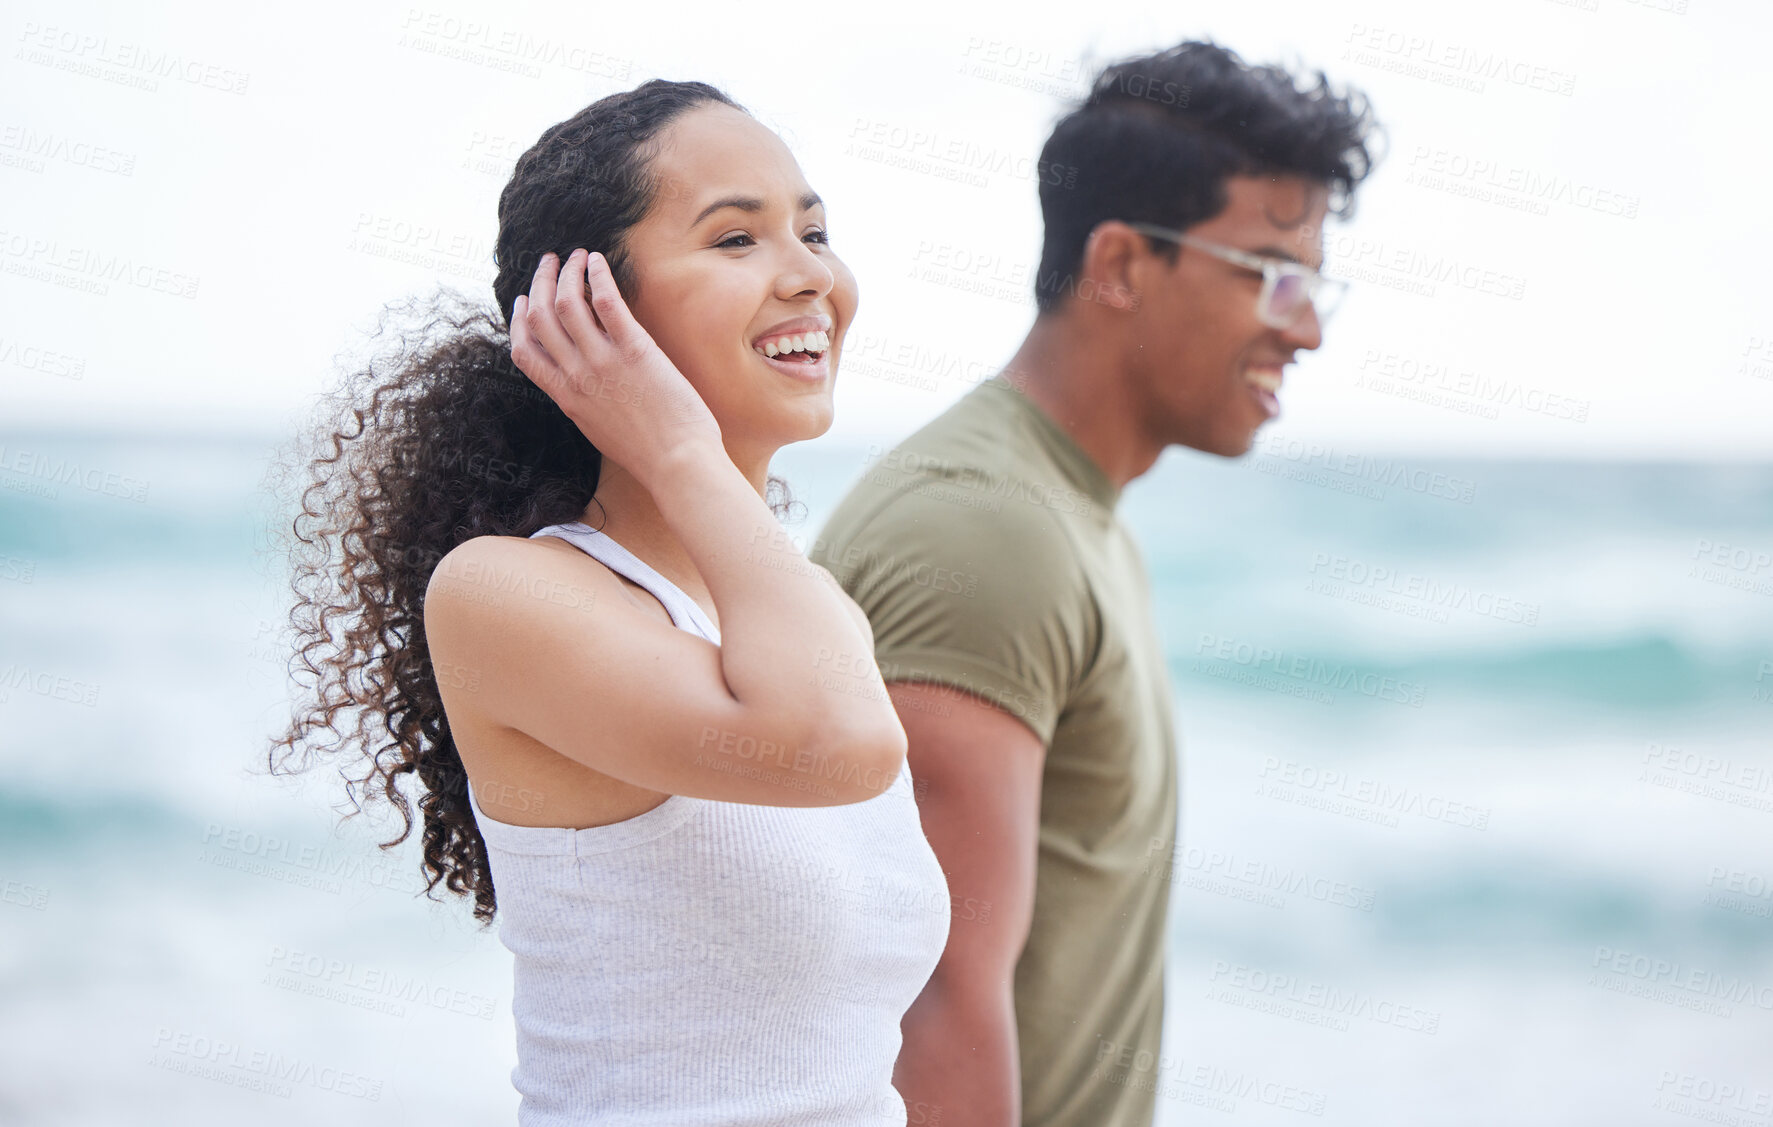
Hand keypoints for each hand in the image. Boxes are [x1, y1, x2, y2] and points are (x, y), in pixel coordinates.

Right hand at [510, 248, 722, 482]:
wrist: (678, 464)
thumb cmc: (649, 454)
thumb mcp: (601, 429)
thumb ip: (586, 401)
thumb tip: (585, 381)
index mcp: (566, 398)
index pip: (524, 352)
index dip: (518, 320)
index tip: (523, 300)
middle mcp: (577, 377)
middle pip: (540, 318)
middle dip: (540, 283)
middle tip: (549, 262)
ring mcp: (603, 363)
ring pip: (568, 304)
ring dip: (568, 272)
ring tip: (575, 255)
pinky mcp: (635, 351)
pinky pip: (607, 303)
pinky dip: (598, 276)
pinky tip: (598, 261)